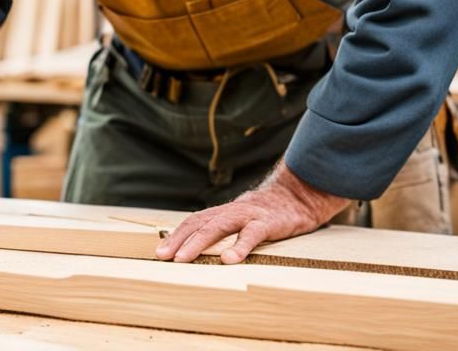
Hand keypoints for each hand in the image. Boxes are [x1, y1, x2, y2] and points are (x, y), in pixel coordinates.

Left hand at [154, 162, 349, 263]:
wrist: (297, 197)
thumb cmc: (266, 215)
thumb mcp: (241, 222)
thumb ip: (223, 232)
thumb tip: (199, 251)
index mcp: (223, 213)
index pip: (194, 221)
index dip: (176, 235)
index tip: (160, 252)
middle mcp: (231, 212)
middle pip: (200, 223)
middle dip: (179, 239)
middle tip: (163, 256)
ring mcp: (248, 215)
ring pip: (218, 227)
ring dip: (198, 243)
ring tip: (183, 259)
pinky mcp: (267, 223)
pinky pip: (251, 234)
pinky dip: (240, 246)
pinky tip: (229, 260)